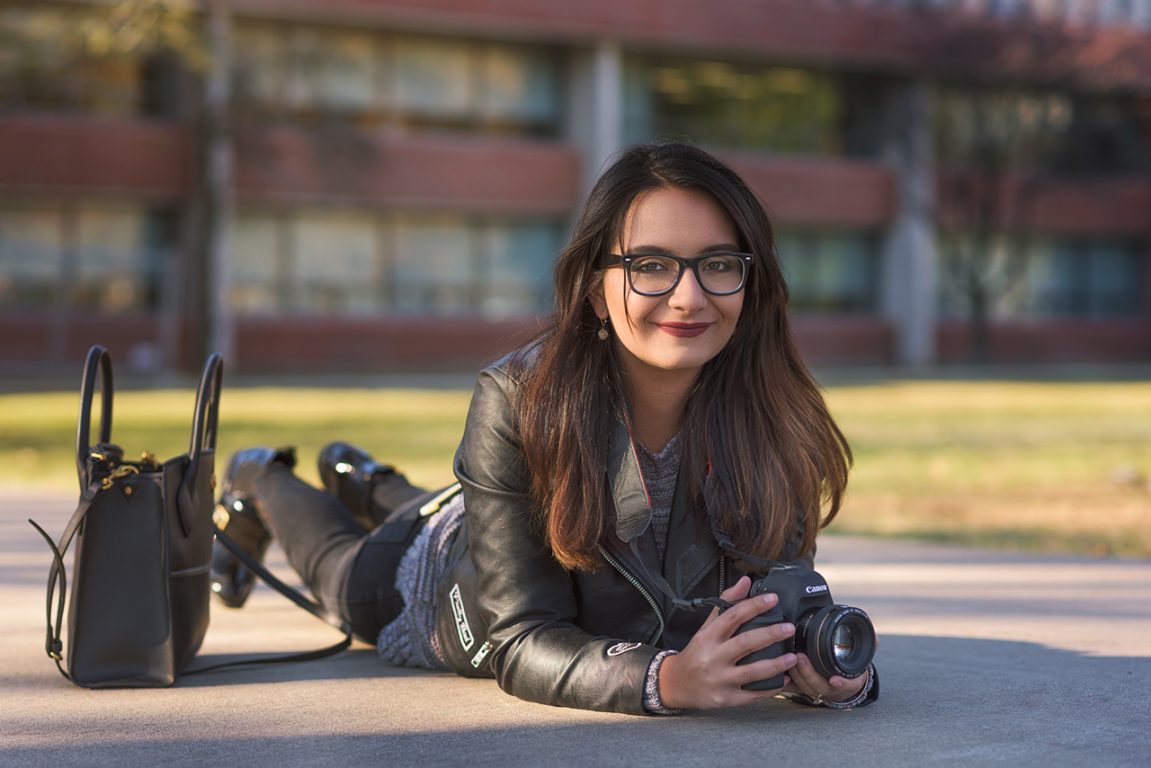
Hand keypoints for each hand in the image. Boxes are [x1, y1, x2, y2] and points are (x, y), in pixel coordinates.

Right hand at [658, 576, 799, 709]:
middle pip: (745, 643)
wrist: (678, 684)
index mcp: (707, 636)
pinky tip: (784, 679)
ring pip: (752, 672)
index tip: (773, 599)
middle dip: (770, 634)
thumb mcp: (706, 626)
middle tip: (789, 627)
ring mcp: (719, 680)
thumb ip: (726, 603)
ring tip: (793, 657)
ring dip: (776, 664)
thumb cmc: (697, 652)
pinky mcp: (726, 699)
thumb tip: (745, 581)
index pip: (732, 616)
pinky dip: (770, 688)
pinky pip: (752, 694)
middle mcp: (712, 657)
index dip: (754, 605)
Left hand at [783, 652, 868, 703]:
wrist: (838, 683)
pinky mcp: (799, 687)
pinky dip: (782, 680)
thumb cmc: (847, 670)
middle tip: (800, 658)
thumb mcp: (860, 660)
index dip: (841, 684)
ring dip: (794, 673)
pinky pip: (789, 687)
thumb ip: (869, 647)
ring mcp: (813, 689)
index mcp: (846, 683)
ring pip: (802, 687)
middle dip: (808, 674)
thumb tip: (876, 637)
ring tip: (789, 658)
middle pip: (818, 686)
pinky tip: (777, 669)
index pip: (845, 686)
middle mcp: (828, 689)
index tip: (835, 679)